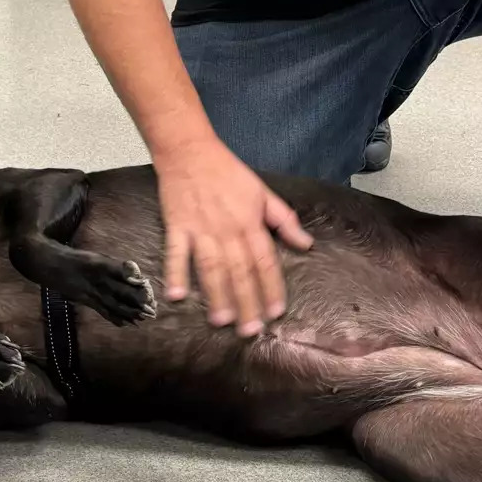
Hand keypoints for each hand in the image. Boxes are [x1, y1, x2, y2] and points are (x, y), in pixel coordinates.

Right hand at [155, 140, 313, 335]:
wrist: (189, 150)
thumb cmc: (227, 171)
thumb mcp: (263, 192)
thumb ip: (284, 220)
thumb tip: (306, 244)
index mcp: (250, 222)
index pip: (264, 261)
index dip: (271, 288)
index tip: (275, 313)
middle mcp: (227, 229)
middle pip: (239, 271)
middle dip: (246, 302)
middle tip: (250, 331)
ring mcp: (200, 229)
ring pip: (211, 267)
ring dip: (216, 294)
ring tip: (221, 320)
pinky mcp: (176, 226)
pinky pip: (176, 253)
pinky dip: (176, 273)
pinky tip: (175, 295)